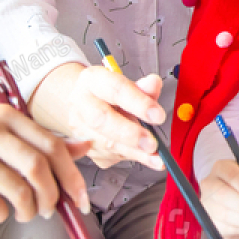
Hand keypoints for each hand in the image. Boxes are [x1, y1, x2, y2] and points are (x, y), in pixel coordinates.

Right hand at [0, 104, 89, 222]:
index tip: (82, 201)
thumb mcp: (10, 146)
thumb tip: (87, 145)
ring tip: (23, 213)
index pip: (52, 144)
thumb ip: (46, 146)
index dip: (71, 176)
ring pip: (18, 189)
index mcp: (6, 117)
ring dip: (28, 210)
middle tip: (50, 211)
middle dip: (51, 196)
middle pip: (37, 166)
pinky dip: (2, 215)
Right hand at [29, 63, 165, 170]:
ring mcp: (80, 129)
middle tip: (153, 144)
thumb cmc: (110, 95)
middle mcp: (81, 104)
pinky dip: (130, 157)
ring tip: (156, 157)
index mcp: (92, 81)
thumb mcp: (127, 85)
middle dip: (130, 134)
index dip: (138, 103)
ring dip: (134, 152)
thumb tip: (154, 84)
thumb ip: (143, 87)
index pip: (116, 90)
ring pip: (106, 144)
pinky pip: (109, 156)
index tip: (158, 116)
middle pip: (102, 120)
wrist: (84, 105)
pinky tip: (144, 156)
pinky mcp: (84, 148)